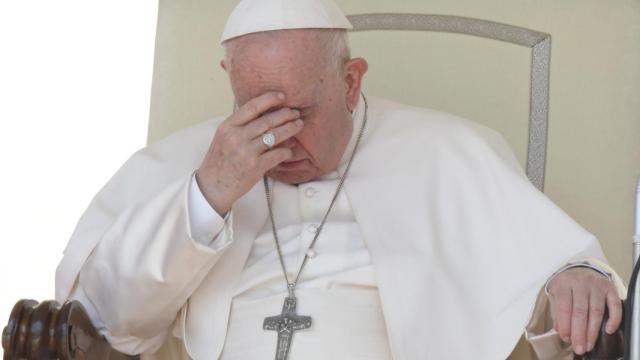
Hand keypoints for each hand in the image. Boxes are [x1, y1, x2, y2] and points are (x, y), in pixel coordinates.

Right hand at [196, 92, 302, 214]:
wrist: (212, 187)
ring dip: (290, 129)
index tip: (282, 96)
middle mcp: (236, 137)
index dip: (269, 99)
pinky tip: (290, 149)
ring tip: (298, 125)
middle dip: (285, 114)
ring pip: (275, 135)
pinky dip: (286, 150)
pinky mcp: (255, 167)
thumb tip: (264, 115)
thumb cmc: (219, 162)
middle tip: (295, 112)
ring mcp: (246, 152)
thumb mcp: (223, 138)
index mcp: (227, 127)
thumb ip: (240, 126)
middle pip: (267, 120)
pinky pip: (277, 154)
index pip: (251, 107)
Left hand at [547, 267, 621, 354]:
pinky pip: (615, 305)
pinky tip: (608, 331)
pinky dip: (614, 319)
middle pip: (581, 311)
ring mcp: (597, 285)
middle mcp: (581, 282)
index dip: (565, 324)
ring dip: (593, 331)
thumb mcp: (556, 293)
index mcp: (564, 283)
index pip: (564, 306)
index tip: (566, 338)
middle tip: (579, 347)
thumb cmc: (567, 284)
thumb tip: (560, 330)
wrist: (581, 267)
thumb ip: (556, 311)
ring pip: (596, 311)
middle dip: (580, 332)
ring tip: (589, 344)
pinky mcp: (610, 288)